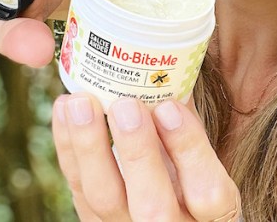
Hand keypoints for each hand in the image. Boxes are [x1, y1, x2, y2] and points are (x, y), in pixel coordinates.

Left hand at [52, 94, 241, 221]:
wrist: (167, 218)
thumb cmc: (193, 181)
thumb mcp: (208, 161)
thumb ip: (191, 127)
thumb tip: (173, 70)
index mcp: (211, 218)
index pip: (210, 195)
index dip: (190, 152)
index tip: (170, 108)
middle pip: (153, 207)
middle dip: (137, 153)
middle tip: (124, 105)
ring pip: (105, 200)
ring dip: (90, 148)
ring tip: (81, 103)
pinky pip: (78, 190)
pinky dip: (68, 148)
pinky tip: (65, 110)